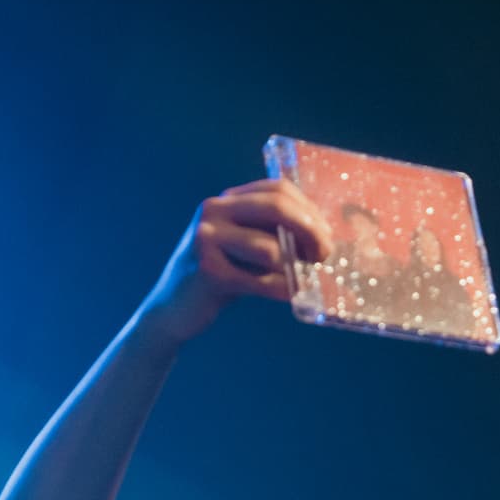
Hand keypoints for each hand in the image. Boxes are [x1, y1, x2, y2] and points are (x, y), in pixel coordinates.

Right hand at [140, 178, 334, 343]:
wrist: (173, 309)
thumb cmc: (219, 278)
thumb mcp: (245, 248)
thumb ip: (272, 234)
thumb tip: (321, 237)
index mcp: (227, 200)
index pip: (278, 189)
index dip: (309, 211)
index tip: (325, 236)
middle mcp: (214, 211)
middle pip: (276, 207)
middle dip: (310, 231)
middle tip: (324, 255)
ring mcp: (207, 239)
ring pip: (269, 248)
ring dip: (294, 267)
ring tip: (303, 280)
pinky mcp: (207, 272)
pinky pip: (259, 280)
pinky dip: (282, 289)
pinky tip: (294, 296)